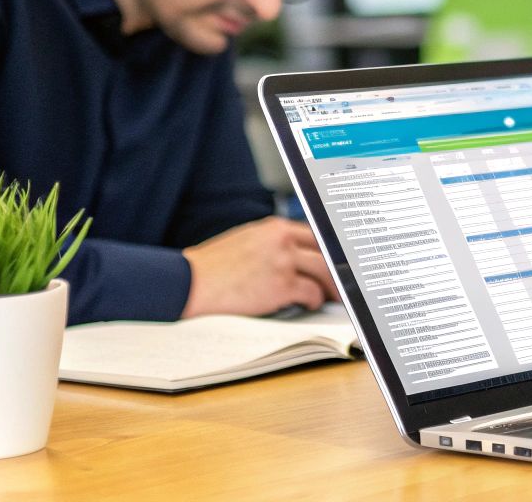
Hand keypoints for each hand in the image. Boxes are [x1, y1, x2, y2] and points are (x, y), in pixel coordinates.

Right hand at [180, 216, 337, 317]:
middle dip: (336, 268)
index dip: (328, 249)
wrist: (188, 283)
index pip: (314, 235)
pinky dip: (313, 300)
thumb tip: (294, 255)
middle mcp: (282, 240)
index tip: (336, 260)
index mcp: (273, 228)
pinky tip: (309, 304)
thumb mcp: (245, 242)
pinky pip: (310, 293)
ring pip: (323, 272)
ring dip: (330, 287)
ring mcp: (283, 262)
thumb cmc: (212, 268)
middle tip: (343, 281)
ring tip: (333, 296)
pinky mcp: (281, 285)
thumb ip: (271, 244)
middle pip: (325, 252)